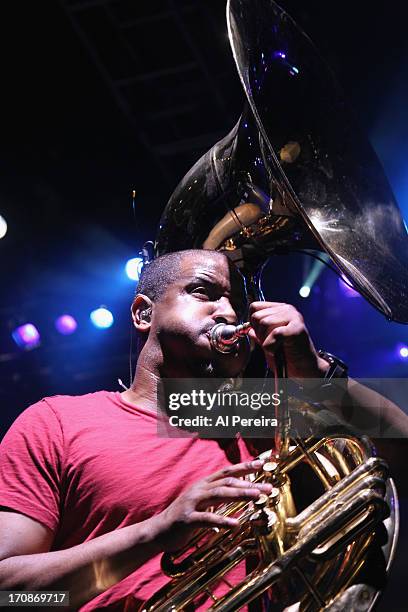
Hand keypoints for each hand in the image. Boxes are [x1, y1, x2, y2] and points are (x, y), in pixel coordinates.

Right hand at [153, 459, 271, 551]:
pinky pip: (207, 519)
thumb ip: (218, 497)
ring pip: (219, 494)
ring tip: (256, 496)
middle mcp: (199, 489)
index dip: (244, 467)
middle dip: (249, 483)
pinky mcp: (187, 519)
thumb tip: (239, 493)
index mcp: (203, 484)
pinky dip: (222, 521)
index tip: (261, 464)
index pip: (227, 472)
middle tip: (268, 488)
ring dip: (240, 494)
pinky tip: (235, 524)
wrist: (158, 530)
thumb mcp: (202, 503)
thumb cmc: (184, 517)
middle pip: (227, 482)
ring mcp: (192, 502)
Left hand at [248, 302, 329, 377]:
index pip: (254, 307)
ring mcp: (294, 317)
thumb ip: (259, 333)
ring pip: (264, 323)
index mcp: (280, 310)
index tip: (263, 335)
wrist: (305, 369)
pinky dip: (271, 346)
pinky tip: (278, 351)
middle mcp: (288, 309)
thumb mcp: (268, 342)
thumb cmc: (287, 357)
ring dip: (265, 340)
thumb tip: (247, 328)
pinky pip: (274, 334)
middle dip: (259, 333)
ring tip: (277, 347)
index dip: (253, 323)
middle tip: (272, 343)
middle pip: (257, 316)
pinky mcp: (297, 329)